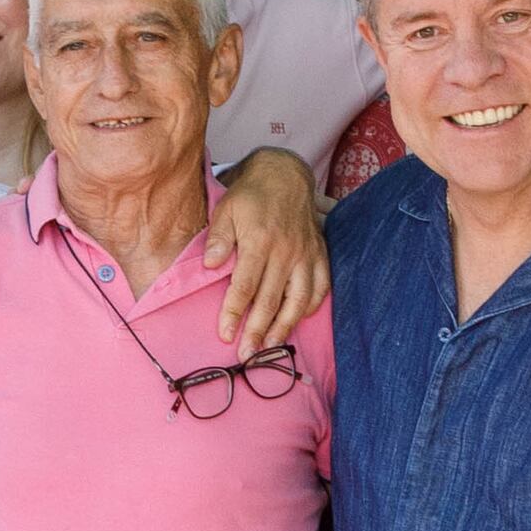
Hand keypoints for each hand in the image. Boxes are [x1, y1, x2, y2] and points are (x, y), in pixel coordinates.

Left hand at [203, 148, 328, 353]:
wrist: (285, 175)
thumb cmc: (251, 196)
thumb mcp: (226, 209)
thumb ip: (218, 238)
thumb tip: (210, 265)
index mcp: (259, 241)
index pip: (245, 285)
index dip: (234, 312)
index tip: (225, 334)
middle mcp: (286, 251)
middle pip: (271, 299)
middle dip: (257, 330)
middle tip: (247, 355)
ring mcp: (306, 255)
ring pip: (298, 299)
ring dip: (285, 326)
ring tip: (271, 346)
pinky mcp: (319, 255)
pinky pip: (321, 287)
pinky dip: (311, 306)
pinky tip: (298, 320)